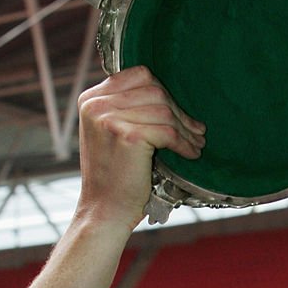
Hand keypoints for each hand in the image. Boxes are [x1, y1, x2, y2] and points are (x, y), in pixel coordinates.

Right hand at [76, 66, 205, 232]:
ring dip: (185, 129)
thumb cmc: (113, 177)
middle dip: (179, 112)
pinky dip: (184, 143)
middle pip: (154, 90)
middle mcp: (96, 104)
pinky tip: (190, 153)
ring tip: (196, 144)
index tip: (178, 112)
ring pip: (164, 110)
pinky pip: (167, 131)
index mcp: (91, 99)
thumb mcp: (110, 133)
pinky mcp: (128, 136)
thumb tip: (166, 94)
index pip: (138, 76)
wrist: (104, 211)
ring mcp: (110, 118)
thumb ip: (126, 109)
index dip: (164, 92)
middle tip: (196, 131)